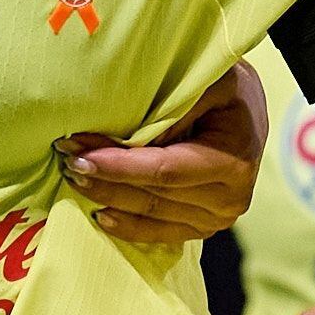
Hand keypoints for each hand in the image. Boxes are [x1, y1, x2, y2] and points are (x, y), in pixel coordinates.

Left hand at [63, 64, 265, 247]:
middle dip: (105, 177)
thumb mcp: (209, 81)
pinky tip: (99, 214)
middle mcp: (229, 199)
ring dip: (108, 197)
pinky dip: (127, 225)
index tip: (79, 154)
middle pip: (152, 195)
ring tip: (73, 176)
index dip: (119, 165)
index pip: (164, 170)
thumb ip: (177, 106)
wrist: (247, 108)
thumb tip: (131, 136)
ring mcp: (217, 219)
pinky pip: (159, 233)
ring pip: (150, 215)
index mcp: (233, 161)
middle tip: (66, 159)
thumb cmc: (228, 88)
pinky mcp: (203, 226)